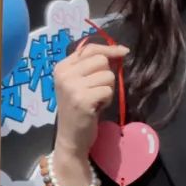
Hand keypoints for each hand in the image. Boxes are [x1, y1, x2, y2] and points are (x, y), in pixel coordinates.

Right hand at [53, 41, 128, 167]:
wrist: (71, 137)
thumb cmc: (78, 109)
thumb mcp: (78, 83)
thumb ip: (90, 66)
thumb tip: (119, 50)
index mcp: (62, 67)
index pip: (90, 48)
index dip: (109, 49)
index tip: (123, 51)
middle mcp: (64, 74)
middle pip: (101, 60)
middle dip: (106, 75)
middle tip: (97, 90)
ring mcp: (72, 86)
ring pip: (108, 75)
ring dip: (107, 89)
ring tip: (96, 100)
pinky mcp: (83, 99)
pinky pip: (108, 90)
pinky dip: (107, 100)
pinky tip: (97, 108)